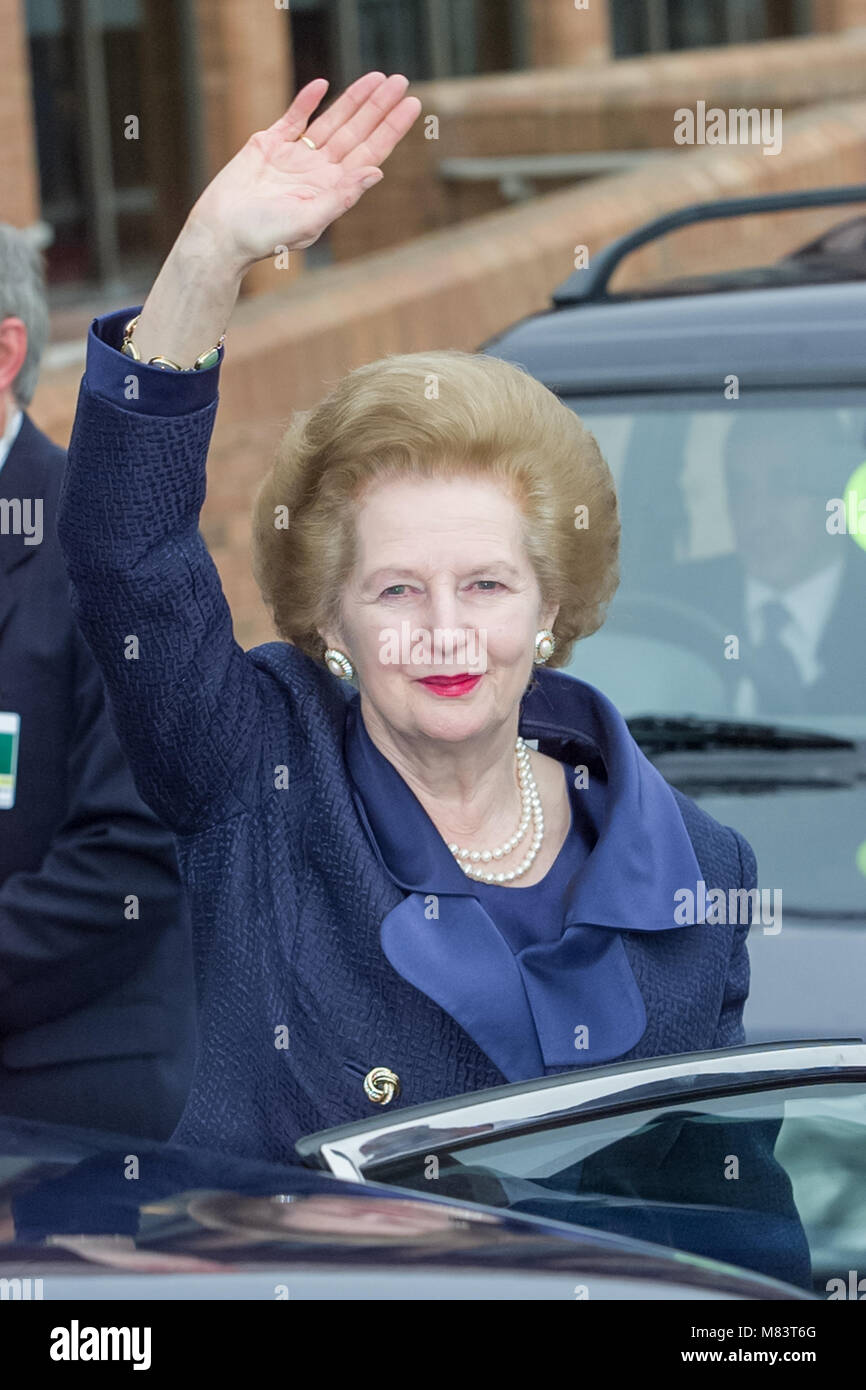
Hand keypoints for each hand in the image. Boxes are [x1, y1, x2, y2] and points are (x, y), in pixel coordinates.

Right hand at [185, 71, 421, 272]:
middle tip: (401, 81)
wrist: (221, 232)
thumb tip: (375, 172)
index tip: (411, 105)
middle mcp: (319, 171)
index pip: (370, 154)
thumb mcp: (309, 220)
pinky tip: (322, 85)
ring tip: (376, 78)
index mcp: (332, 190)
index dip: (391, 129)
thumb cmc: (264, 236)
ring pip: (331, 121)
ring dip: (353, 99)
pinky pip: (293, 118)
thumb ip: (342, 196)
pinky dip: (306, 101)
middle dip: (378, 107)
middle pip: (356, 133)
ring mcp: (295, 156)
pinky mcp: (268, 145)